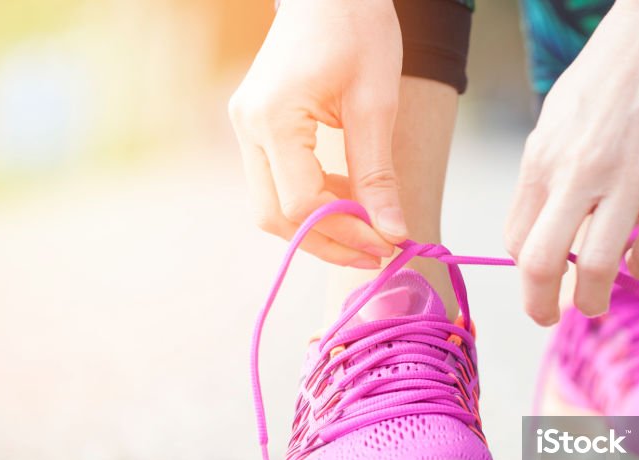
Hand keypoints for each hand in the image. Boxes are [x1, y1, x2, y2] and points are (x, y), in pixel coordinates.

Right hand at [229, 0, 405, 267]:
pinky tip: (346, 198)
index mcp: (274, 117)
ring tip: (366, 226)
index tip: (386, 244)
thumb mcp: (376, 103)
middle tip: (375, 251)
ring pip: (269, 207)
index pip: (300, 204)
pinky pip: (275, 184)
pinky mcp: (255, 128)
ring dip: (317, 227)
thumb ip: (378, 175)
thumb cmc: (357, 29)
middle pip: (274, 216)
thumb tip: (392, 233)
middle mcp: (248, 126)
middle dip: (326, 243)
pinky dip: (309, 202)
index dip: (345, 234)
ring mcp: (246, 128)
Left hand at [505, 0, 638, 324]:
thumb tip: (547, 234)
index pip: (516, 239)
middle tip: (553, 317)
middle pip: (541, 265)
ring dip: (596, 302)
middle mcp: (578, 170)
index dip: (526, 273)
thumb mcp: (559, 117)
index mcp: (542, 156)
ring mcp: (631, 176)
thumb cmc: (611, 71)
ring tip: (599, 303)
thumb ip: (549, 174)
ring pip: (600, 271)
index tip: (541, 284)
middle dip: (542, 307)